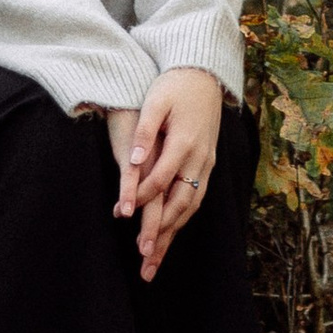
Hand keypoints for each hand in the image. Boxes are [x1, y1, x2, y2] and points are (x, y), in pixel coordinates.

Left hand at [108, 65, 226, 280]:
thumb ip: (144, 131)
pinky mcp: (208, 163)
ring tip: (156, 258)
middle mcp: (199, 157)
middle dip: (162, 232)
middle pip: (180, 203)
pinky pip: (197, 197)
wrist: (204, 74)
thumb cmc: (174, 86)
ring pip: (191, 206)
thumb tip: (132, 159)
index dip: (141, 198)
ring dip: (174, 234)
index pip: (160, 179)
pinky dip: (183, 218)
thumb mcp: (156, 102)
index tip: (123, 216)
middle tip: (144, 258)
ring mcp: (206, 162)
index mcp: (184, 142)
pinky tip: (172, 232)